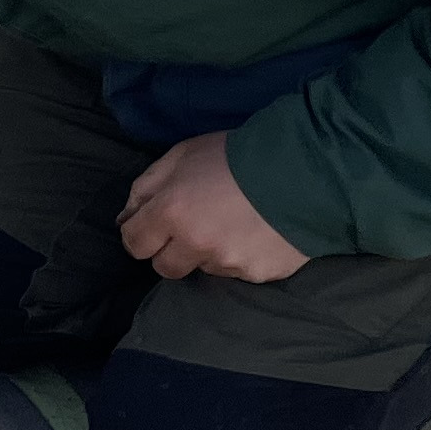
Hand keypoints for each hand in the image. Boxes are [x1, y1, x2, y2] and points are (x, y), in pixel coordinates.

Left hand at [118, 133, 307, 282]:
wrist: (304, 170)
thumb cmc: (236, 155)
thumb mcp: (182, 155)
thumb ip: (146, 187)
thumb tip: (126, 217)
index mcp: (172, 212)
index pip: (134, 243)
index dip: (139, 234)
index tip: (151, 226)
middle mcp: (196, 244)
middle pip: (164, 267)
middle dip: (170, 250)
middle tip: (190, 227)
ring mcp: (228, 263)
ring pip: (203, 268)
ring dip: (208, 252)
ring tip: (232, 222)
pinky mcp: (258, 274)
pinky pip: (237, 272)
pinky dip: (240, 256)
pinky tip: (255, 232)